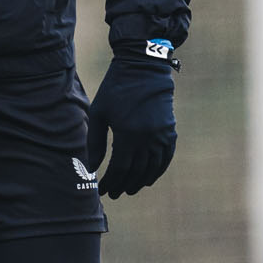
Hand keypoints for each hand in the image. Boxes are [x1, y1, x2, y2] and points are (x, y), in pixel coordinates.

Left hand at [84, 45, 177, 197]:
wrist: (143, 69)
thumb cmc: (116, 89)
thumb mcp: (99, 113)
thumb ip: (95, 142)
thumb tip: (92, 168)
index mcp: (128, 135)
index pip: (119, 169)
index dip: (110, 183)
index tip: (101, 190)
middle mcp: (148, 139)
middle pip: (136, 172)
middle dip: (123, 185)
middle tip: (114, 194)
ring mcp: (162, 136)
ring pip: (152, 168)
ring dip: (140, 182)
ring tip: (129, 189)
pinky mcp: (170, 131)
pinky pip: (166, 158)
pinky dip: (158, 171)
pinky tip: (149, 178)